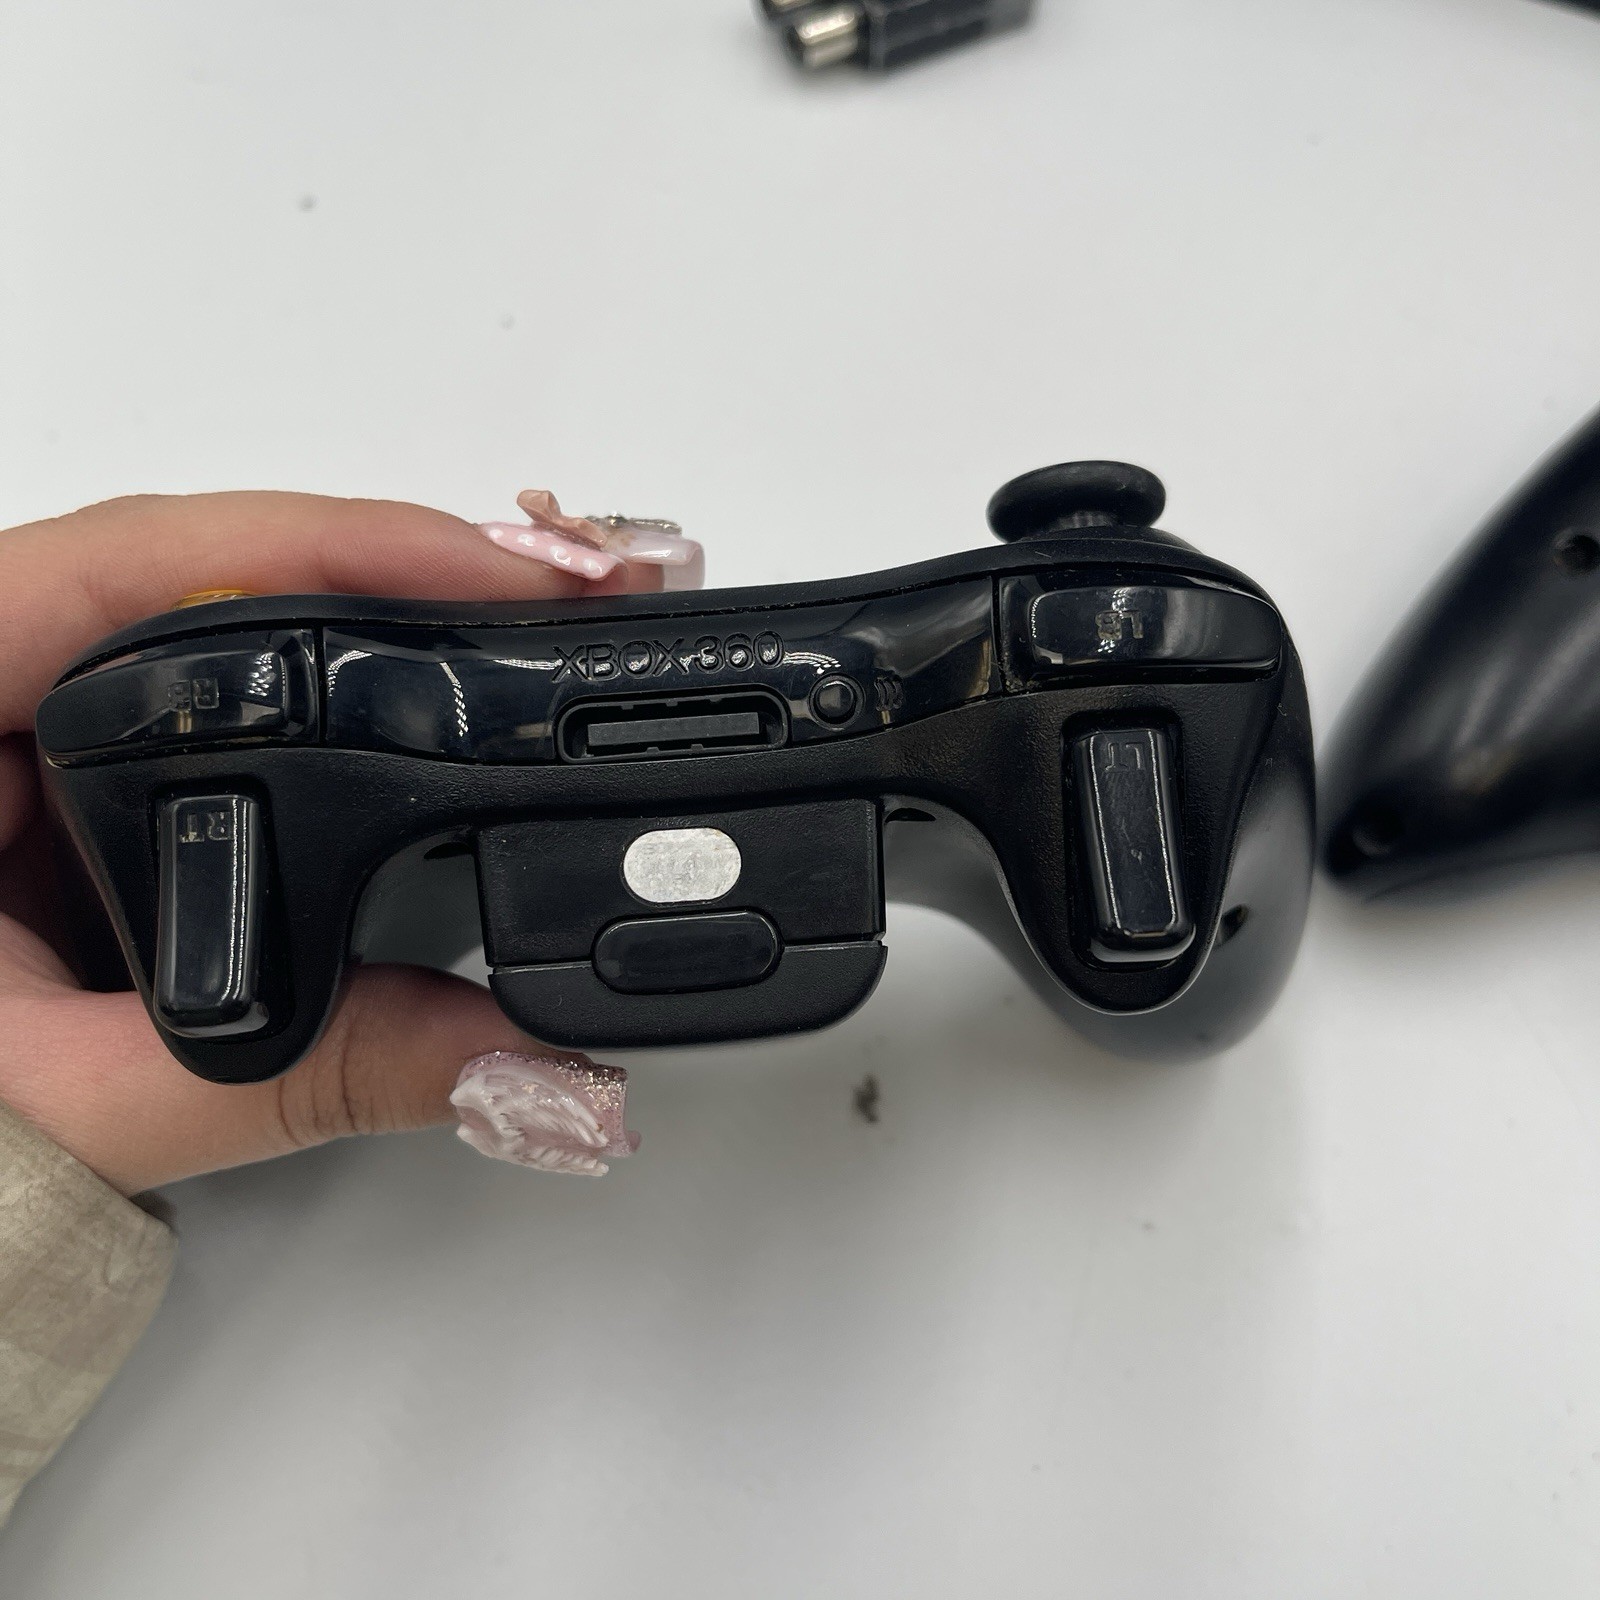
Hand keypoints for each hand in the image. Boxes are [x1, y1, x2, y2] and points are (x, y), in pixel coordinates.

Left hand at [0, 492, 676, 1194]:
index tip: (503, 571)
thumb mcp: (66, 1103)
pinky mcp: (57, 753)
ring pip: (206, 610)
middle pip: (198, 563)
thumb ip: (295, 1078)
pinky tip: (416, 669)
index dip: (339, 545)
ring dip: (369, 605)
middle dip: (396, 562)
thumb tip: (514, 1064)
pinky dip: (322, 672)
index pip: (134, 565)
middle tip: (559, 584)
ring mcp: (11, 709)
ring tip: (520, 606)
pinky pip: (203, 676)